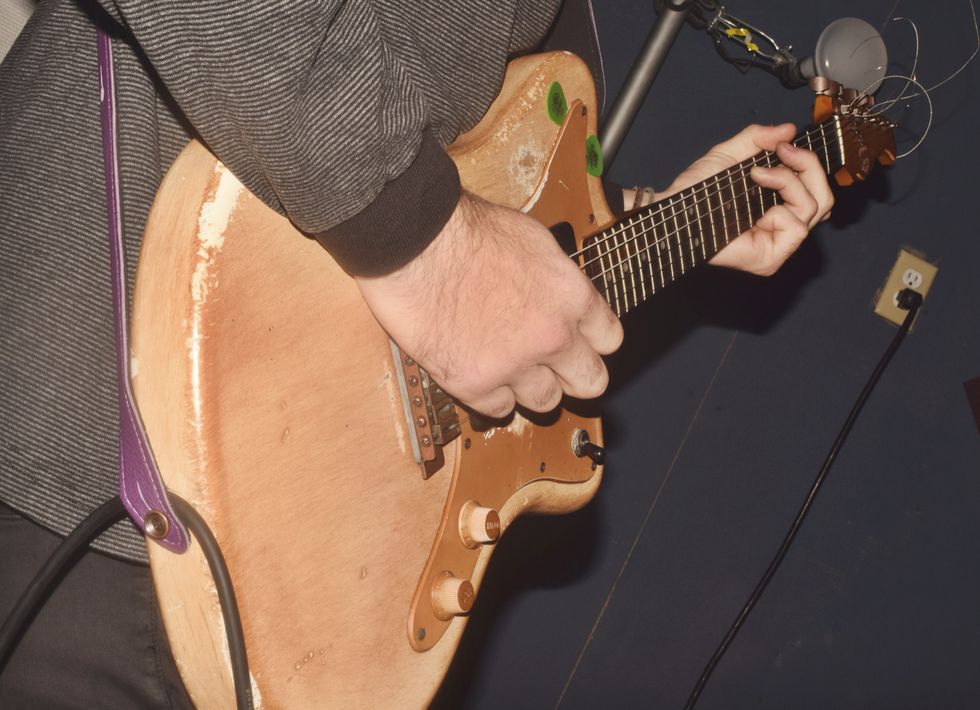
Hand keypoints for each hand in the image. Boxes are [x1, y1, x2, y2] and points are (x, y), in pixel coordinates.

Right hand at [356, 192, 623, 417]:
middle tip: (555, 369)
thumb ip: (554, 278)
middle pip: (590, 381)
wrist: (415, 242)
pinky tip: (478, 372)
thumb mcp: (531, 240)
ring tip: (508, 367)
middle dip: (574, 375)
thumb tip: (558, 295)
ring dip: (530, 387)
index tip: (579, 342)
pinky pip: (499, 409)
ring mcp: (515, 364)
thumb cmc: (465, 229)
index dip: (592, 341)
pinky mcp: (474, 384)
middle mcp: (552, 336)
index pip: (609, 339)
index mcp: (571, 296)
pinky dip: (490, 395)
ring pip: (546, 401)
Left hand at [632, 124, 833, 275]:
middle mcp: (780, 226)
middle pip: (824, 198)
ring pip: (814, 208)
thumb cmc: (695, 190)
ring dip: (788, 183)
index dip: (810, 164)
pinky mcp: (770, 258)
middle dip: (809, 167)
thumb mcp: (730, 154)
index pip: (816, 189)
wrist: (675, 208)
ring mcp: (777, 245)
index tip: (786, 146)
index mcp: (777, 205)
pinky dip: (781, 211)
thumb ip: (759, 139)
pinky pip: (797, 229)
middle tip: (783, 153)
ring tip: (758, 175)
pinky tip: (758, 206)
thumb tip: (788, 129)